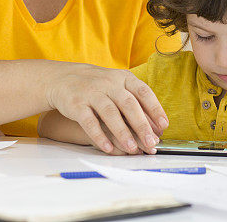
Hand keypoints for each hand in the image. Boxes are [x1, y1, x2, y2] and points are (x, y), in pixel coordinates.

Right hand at [45, 63, 167, 154]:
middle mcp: (109, 83)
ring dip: (122, 133)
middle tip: (151, 143)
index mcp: (123, 78)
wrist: (63, 78)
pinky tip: (108, 148)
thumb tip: (156, 127)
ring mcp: (92, 93)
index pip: (143, 92)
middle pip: (129, 104)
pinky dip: (99, 136)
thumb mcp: (118, 86)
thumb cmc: (98, 87)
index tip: (163, 126)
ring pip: (110, 113)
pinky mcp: (76, 104)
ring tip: (132, 149)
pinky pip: (89, 121)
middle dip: (142, 125)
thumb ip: (136, 103)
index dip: (155, 109)